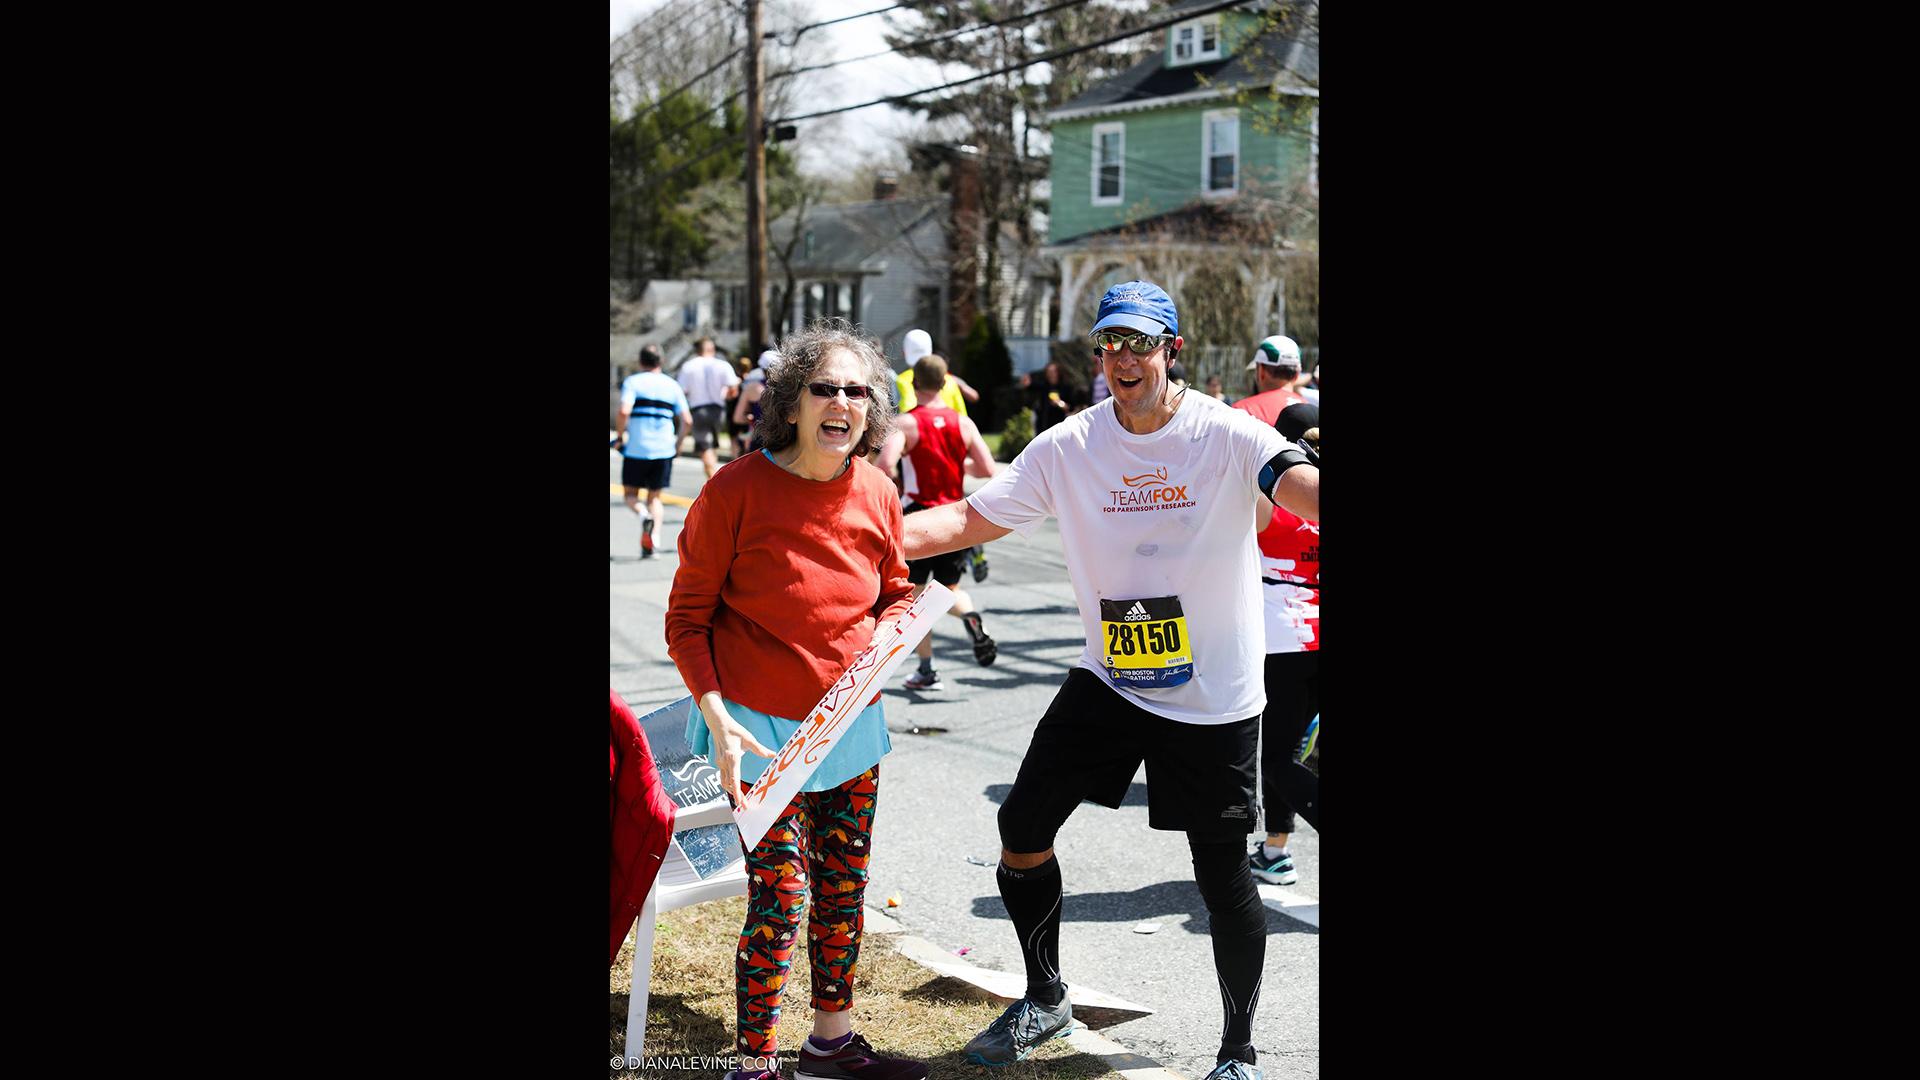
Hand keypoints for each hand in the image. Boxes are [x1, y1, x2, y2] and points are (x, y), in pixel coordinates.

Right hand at [697, 692, 775, 806]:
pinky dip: (728, 784)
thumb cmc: (733, 730)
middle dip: (736, 796)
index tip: (741, 802)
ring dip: (731, 791)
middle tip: (745, 805)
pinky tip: (734, 787)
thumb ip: (760, 749)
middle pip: (729, 784)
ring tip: (741, 799)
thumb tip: (773, 754)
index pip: (734, 779)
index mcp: (732, 757)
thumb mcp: (749, 738)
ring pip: (724, 782)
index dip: (737, 792)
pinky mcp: (719, 762)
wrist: (718, 724)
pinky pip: (723, 777)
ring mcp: (720, 763)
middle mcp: (724, 762)